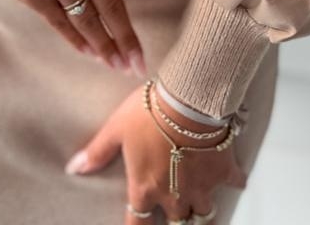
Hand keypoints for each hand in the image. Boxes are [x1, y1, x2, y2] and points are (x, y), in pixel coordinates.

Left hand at [64, 86, 246, 222]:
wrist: (190, 98)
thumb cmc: (150, 111)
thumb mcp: (117, 128)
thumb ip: (97, 152)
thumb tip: (74, 168)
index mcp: (146, 188)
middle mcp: (175, 196)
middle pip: (177, 223)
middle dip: (174, 220)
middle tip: (173, 214)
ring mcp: (203, 187)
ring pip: (205, 213)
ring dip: (201, 208)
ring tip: (198, 202)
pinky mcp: (225, 172)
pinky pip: (234, 184)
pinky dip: (233, 182)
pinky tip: (231, 175)